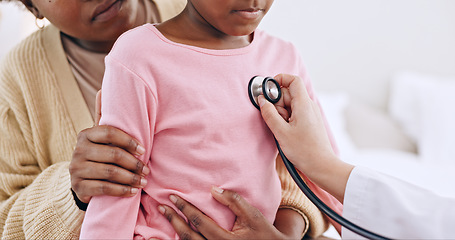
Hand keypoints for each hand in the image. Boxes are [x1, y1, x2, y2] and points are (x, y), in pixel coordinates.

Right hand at [69, 91, 148, 203]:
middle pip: (112, 154)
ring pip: (109, 172)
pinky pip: (104, 188)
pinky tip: (133, 191)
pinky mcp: (78, 186)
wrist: (83, 182)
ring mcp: (76, 169)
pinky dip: (122, 190)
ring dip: (130, 178)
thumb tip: (102, 90)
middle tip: (147, 169)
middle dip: (134, 163)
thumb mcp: (101, 137)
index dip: (128, 141)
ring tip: (143, 181)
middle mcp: (78, 150)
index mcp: (86, 134)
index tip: (143, 150)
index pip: (109, 132)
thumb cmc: (100, 154)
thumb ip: (103, 117)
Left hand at [158, 187, 298, 239]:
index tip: (172, 197)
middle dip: (173, 220)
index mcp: (224, 239)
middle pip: (188, 235)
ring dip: (172, 234)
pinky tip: (165, 239)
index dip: (184, 208)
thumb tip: (213, 189)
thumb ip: (233, 201)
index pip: (198, 221)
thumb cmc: (263, 233)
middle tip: (161, 207)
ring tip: (160, 223)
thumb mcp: (252, 215)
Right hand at [259, 74, 352, 202]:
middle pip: (288, 94)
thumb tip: (262, 100)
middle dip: (277, 103)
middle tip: (275, 120)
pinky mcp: (308, 123)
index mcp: (304, 104)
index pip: (293, 80)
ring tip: (282, 130)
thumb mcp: (281, 132)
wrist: (322, 166)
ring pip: (289, 105)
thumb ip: (269, 114)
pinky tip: (286, 133)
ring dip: (280, 114)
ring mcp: (309, 114)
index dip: (279, 80)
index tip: (267, 90)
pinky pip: (293, 114)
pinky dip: (286, 120)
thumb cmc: (304, 151)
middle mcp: (308, 106)